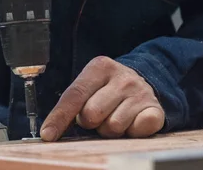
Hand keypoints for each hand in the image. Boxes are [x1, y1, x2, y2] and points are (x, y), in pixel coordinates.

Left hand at [41, 56, 163, 140]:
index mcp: (99, 67)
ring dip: (109, 129)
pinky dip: (130, 133)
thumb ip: (72, 103)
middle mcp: (122, 77)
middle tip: (97, 116)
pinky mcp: (155, 109)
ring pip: (112, 126)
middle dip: (89, 122)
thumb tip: (50, 132)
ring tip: (114, 117)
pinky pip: (135, 131)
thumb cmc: (107, 89)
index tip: (47, 135)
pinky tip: (131, 122)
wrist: (144, 82)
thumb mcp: (89, 86)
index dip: (59, 117)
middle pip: (91, 114)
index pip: (74, 95)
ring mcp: (141, 92)